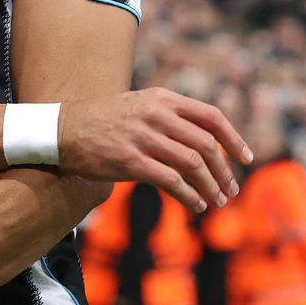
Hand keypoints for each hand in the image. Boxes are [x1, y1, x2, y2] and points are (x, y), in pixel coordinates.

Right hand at [59, 88, 251, 213]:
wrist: (59, 130)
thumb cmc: (100, 122)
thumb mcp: (137, 106)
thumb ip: (168, 117)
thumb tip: (204, 143)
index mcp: (161, 99)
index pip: (211, 117)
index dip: (234, 139)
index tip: (246, 159)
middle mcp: (156, 115)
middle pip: (206, 145)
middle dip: (224, 171)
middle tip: (230, 189)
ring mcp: (143, 137)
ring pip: (193, 164)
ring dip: (211, 187)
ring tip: (217, 201)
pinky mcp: (130, 160)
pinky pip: (172, 181)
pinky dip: (190, 196)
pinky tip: (195, 205)